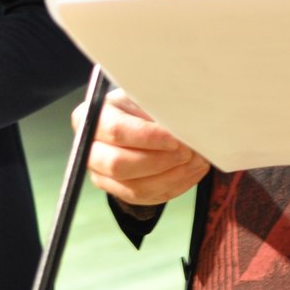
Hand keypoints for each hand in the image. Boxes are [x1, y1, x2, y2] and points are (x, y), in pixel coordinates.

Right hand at [73, 87, 209, 206]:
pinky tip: (193, 171)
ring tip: (197, 161)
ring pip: (135, 188)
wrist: (137, 115)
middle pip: (120, 165)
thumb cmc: (142, 100)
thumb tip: (181, 117)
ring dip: (172, 176)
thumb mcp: (145, 92)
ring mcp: (103, 175)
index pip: (116, 131)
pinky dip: (175, 186)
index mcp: (93, 118)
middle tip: (188, 151)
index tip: (175, 139)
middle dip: (160, 161)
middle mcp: (91, 151)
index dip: (148, 137)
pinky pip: (147, 198)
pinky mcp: (120, 191)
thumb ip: (157, 103)